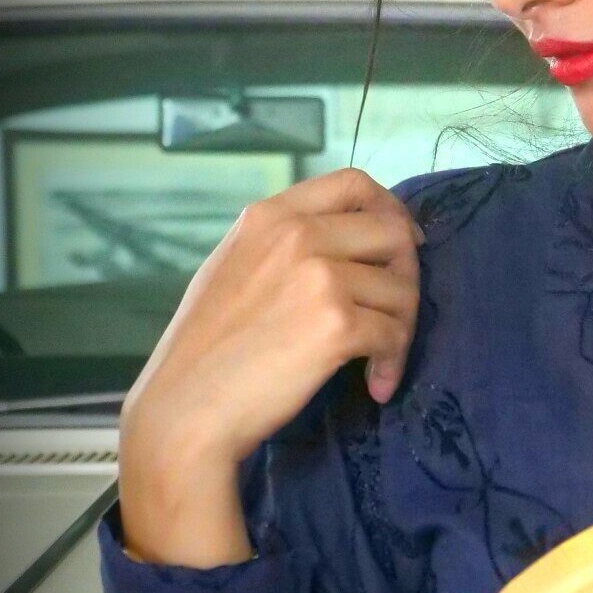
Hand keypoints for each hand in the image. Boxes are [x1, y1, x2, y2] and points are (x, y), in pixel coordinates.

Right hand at [121, 165, 425, 474]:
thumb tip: (351, 237)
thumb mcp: (234, 267)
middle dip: (407, 275)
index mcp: (269, 216)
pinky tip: (376, 383)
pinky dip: (394, 362)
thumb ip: (286, 243)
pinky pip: (395, 334)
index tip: (403, 243)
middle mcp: (295, 234)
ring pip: (402, 289)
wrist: (184, 409)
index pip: (353, 183)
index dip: (391, 210)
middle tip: (395, 315)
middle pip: (393, 231)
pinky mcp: (336, 323)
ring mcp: (318, 275)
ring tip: (378, 359)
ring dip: (402, 328)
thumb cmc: (206, 349)